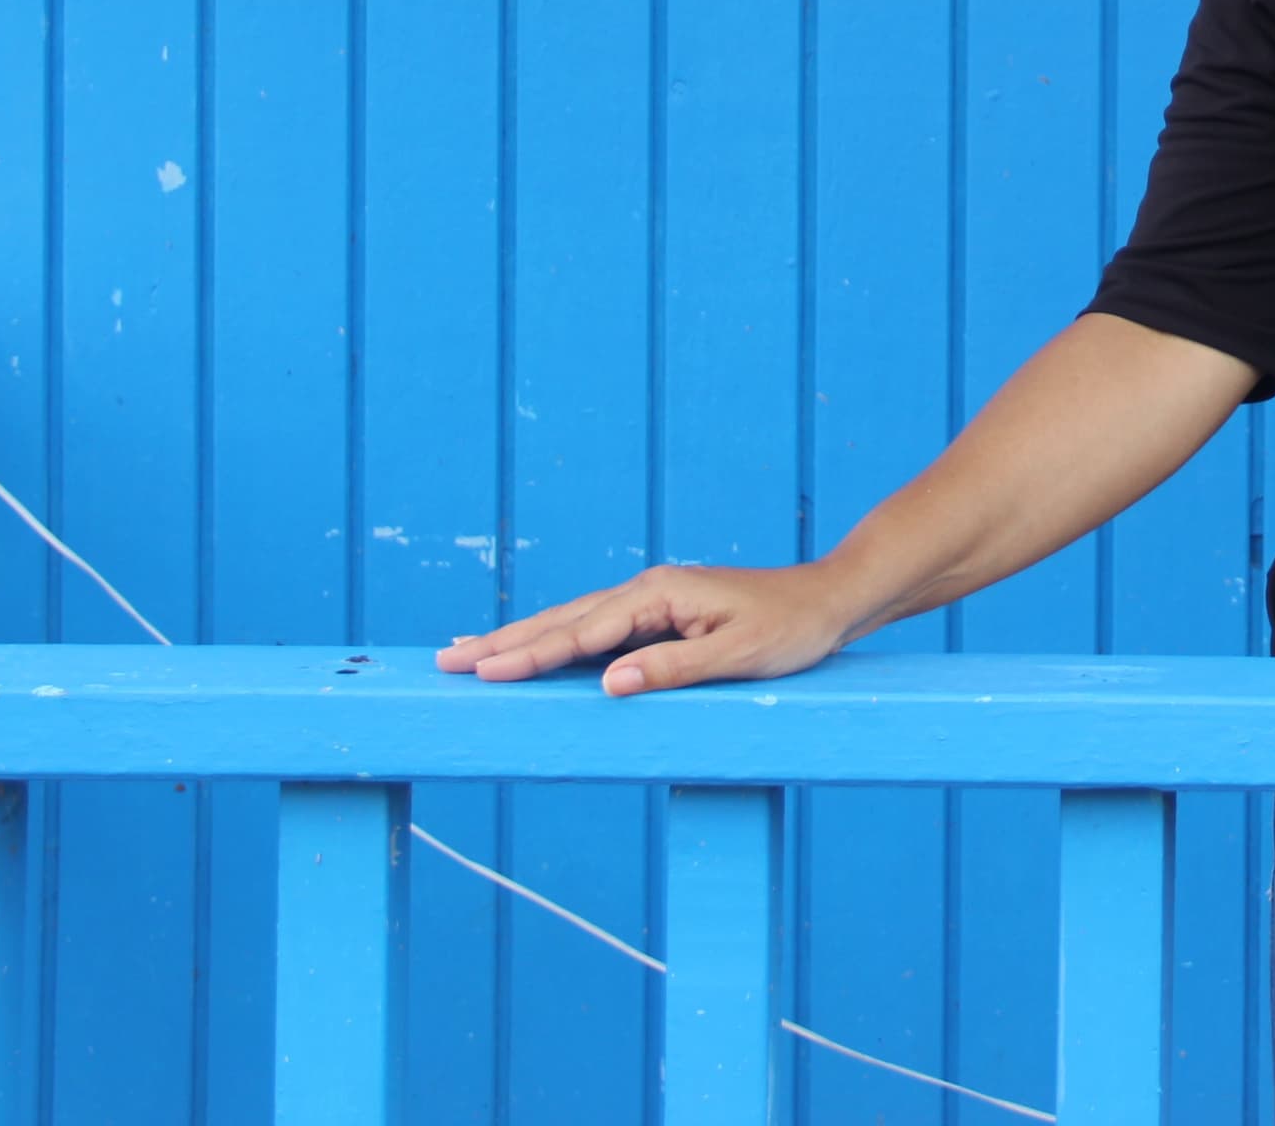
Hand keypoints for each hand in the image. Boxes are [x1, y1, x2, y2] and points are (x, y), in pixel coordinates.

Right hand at [437, 561, 865, 695]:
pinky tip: (535, 649)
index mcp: (659, 595)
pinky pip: (596, 629)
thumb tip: (610, 684)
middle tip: (446, 661)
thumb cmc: (790, 630)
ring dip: (521, 638)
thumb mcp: (738, 657)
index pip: (582, 632)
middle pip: (563, 621)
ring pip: (573, 622)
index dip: (529, 656)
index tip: (481, 671)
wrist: (828, 601)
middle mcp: (647, 590)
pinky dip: (557, 639)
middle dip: (504, 642)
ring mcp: (652, 600)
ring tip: (469, 653)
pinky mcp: (660, 614)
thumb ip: (674, 670)